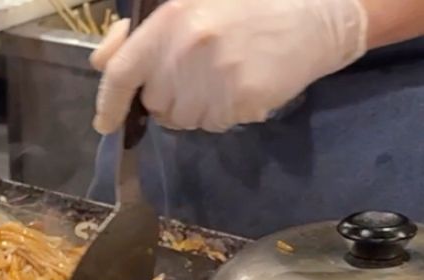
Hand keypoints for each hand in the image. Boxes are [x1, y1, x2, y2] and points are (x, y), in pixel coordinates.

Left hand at [91, 0, 367, 133]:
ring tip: (224, 75)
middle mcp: (188, 49)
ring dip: (196, 108)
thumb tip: (103, 61)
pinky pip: (214, 124)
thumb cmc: (250, 4)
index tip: (105, 123)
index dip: (108, 104)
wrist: (319, 10)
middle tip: (198, 72)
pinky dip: (224, 112)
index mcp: (171, 18)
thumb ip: (141, 32)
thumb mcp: (190, 2)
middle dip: (168, 97)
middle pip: (155, 103)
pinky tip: (243, 83)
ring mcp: (216, 76)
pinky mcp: (243, 99)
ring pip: (183, 119)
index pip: (121, 73)